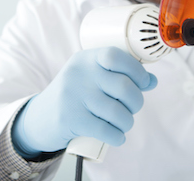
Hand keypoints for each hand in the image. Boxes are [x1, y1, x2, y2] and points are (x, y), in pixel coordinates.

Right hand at [11, 47, 157, 156]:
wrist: (40, 118)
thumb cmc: (75, 95)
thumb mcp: (92, 78)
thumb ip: (120, 76)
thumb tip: (152, 81)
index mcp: (86, 58)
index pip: (116, 56)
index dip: (136, 70)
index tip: (143, 82)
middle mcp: (78, 73)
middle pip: (123, 87)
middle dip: (136, 102)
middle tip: (132, 109)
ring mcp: (72, 95)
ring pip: (117, 111)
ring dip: (127, 122)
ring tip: (124, 124)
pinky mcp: (70, 118)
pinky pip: (105, 130)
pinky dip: (117, 137)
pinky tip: (118, 137)